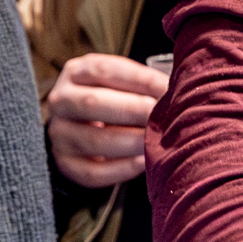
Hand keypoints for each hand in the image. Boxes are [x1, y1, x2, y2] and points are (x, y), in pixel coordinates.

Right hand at [46, 53, 170, 186]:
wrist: (82, 128)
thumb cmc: (112, 101)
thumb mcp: (120, 82)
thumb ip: (143, 82)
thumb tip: (183, 86)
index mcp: (76, 72)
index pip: (105, 70)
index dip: (139, 79)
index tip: (168, 88)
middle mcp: (60, 100)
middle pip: (94, 103)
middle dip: (133, 110)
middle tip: (162, 115)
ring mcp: (59, 134)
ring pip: (93, 140)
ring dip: (130, 141)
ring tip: (156, 141)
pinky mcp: (65, 164)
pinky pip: (93, 171)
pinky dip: (121, 169)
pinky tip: (144, 163)